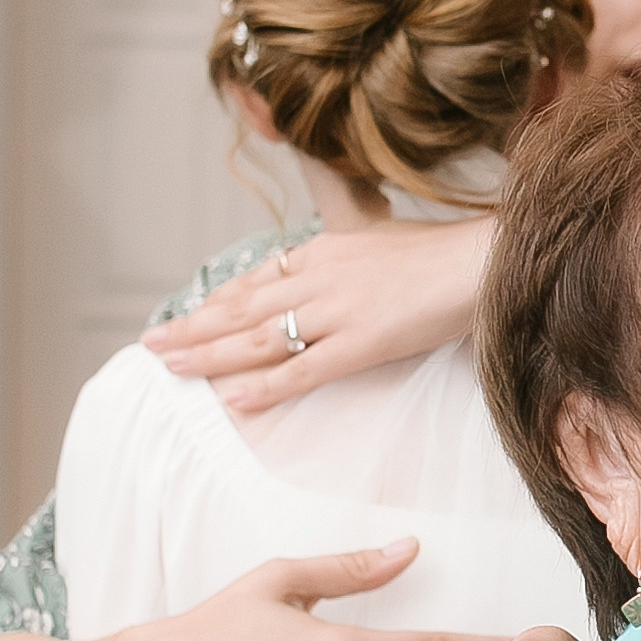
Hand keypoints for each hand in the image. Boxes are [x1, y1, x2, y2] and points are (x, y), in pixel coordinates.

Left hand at [146, 222, 489, 415]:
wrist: (487, 259)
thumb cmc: (447, 255)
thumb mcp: (387, 241)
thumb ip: (357, 258)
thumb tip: (347, 273)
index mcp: (326, 249)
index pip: (257, 279)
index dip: (217, 301)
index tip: (187, 316)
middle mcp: (321, 276)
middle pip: (243, 307)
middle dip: (194, 326)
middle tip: (152, 344)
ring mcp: (340, 309)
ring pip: (260, 337)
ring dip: (210, 353)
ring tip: (171, 368)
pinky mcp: (364, 342)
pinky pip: (304, 367)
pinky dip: (266, 385)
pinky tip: (234, 398)